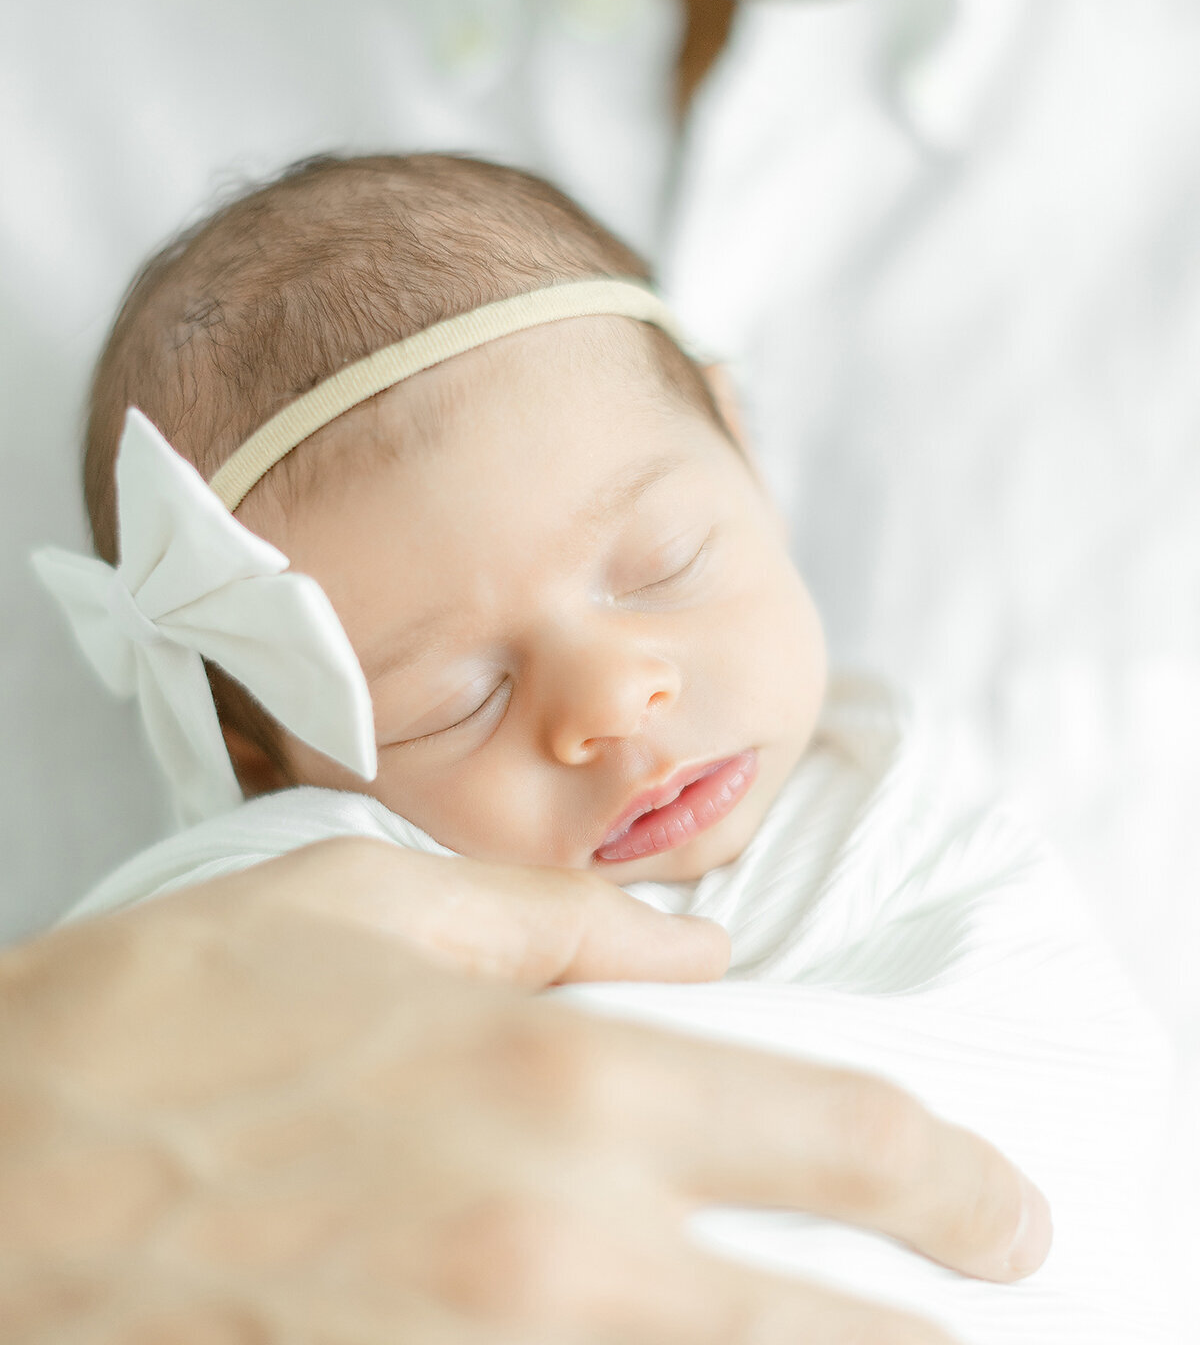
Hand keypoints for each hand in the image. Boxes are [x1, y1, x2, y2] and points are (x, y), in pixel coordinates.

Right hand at [0, 842, 1049, 1343]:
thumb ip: (567, 924)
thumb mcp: (379, 903)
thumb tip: (700, 941)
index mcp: (560, 1079)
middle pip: (816, 1324)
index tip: (1005, 1208)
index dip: (950, 1178)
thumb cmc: (177, 1012)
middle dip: (925, 1329)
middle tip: (995, 1299)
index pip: (832, 1136)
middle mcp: (556, 1244)